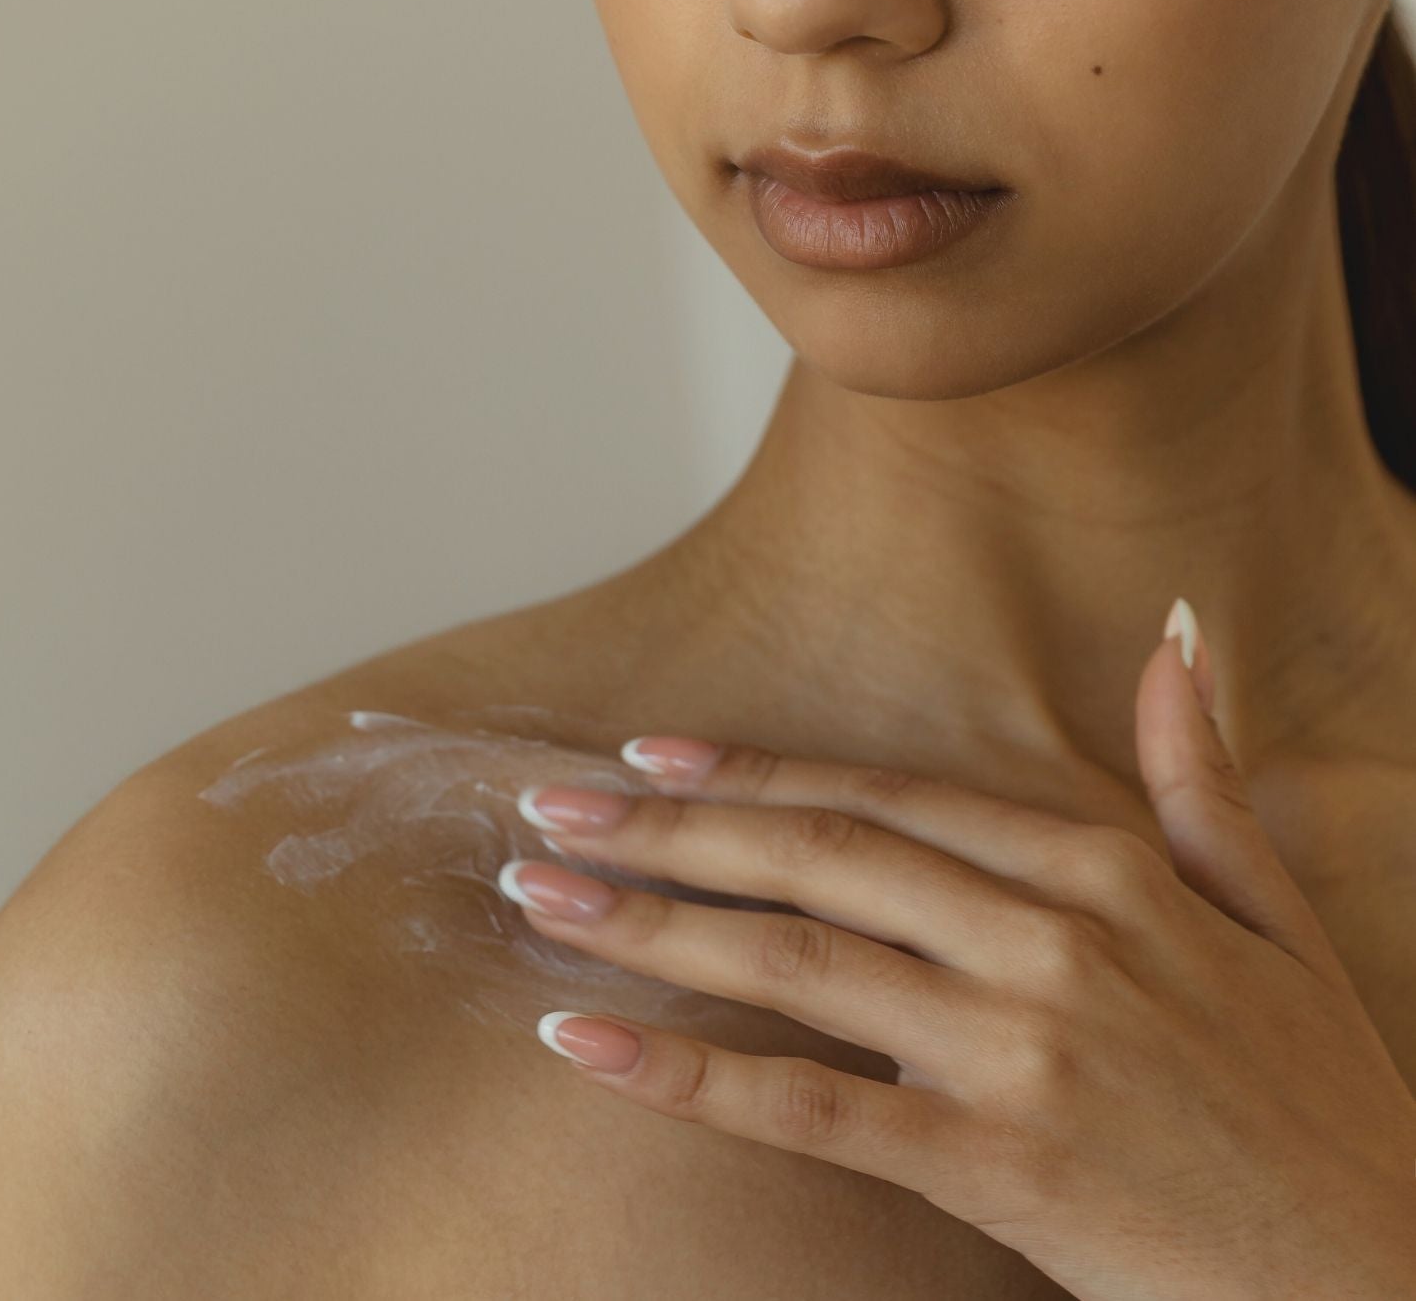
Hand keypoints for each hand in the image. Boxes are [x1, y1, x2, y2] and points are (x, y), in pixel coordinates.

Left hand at [496, 603, 1415, 1300]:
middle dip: (668, 829)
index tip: (650, 755)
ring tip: (538, 894)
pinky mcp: (1006, 1163)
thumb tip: (1182, 633)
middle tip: (546, 804)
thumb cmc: (1322, 1102)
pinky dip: (686, 1072)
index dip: (759, 773)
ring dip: (650, 922)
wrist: (1392, 1283)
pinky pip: (811, 1108)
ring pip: (796, 960)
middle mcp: (1053, 936)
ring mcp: (1025, 1047)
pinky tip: (586, 1040)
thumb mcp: (1275, 914)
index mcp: (1104, 870)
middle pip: (819, 858)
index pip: (890, 797)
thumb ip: (1204, 776)